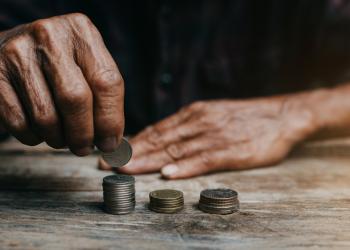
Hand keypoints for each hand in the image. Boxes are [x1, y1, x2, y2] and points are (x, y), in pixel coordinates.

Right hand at [0, 13, 123, 154]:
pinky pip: (19, 123)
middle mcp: (50, 36)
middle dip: (83, 134)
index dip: (111, 120)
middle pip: (75, 99)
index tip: (111, 143)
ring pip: (46, 117)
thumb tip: (113, 143)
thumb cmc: (59, 63)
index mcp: (81, 33)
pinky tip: (40, 131)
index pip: (106, 82)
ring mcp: (18, 54)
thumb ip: (104, 96)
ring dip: (58, 139)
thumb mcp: (87, 65)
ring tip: (63, 139)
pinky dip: (34, 137)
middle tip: (85, 148)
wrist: (12, 48)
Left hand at [100, 97, 315, 178]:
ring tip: (127, 171)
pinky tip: (169, 174)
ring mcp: (214, 136)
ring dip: (149, 161)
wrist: (281, 115)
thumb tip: (163, 139)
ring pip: (176, 150)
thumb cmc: (245, 118)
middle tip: (108, 164)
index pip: (157, 130)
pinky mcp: (231, 151)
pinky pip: (204, 160)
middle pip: (160, 140)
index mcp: (193, 114)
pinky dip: (185, 167)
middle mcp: (199, 123)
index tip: (115, 153)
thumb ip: (188, 126)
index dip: (134, 143)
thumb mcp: (212, 114)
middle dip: (132, 153)